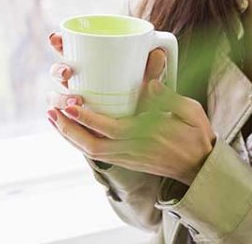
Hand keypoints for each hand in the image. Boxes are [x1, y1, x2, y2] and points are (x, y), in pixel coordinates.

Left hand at [45, 32, 216, 184]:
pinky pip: (95, 153)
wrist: (199, 168)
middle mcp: (132, 150)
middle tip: (51, 108)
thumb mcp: (190, 113)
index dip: (88, 118)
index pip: (111, 129)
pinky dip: (78, 140)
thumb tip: (151, 82)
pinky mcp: (124, 160)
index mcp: (147, 136)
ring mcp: (126, 158)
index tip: (71, 104)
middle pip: (91, 145)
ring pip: (90, 151)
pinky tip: (67, 127)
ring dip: (68, 134)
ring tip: (51, 115)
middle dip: (67, 128)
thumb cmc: (195, 136)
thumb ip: (170, 98)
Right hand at [46, 32, 165, 136]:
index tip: (55, 38)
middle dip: (57, 69)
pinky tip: (60, 119)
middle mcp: (77, 81)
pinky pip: (61, 120)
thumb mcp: (148, 86)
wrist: (145, 134)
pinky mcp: (76, 124)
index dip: (58, 42)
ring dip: (59, 97)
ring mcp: (73, 102)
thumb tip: (159, 53)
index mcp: (88, 64)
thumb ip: (152, 72)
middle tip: (68, 72)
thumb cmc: (144, 102)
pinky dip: (59, 120)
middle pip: (57, 71)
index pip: (68, 48)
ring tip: (75, 100)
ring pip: (55, 96)